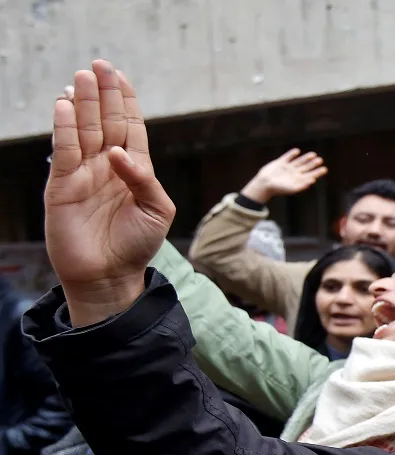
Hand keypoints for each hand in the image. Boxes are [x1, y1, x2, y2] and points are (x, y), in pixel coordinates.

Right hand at [46, 60, 175, 326]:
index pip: (130, 126)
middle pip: (106, 121)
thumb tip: (120, 154)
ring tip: (81, 77)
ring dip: (82, 103)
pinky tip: (63, 105)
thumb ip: (146, 179)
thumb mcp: (158, 210)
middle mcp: (107, 166)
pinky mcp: (62, 186)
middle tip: (99, 65)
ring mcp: (84, 174)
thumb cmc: (138, 245)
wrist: (111, 275)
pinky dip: (64, 128)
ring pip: (84, 130)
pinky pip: (63, 151)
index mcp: (135, 169)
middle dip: (104, 93)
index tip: (121, 76)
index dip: (126, 101)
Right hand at [240, 148, 326, 203]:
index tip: (325, 169)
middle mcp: (294, 173)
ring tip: (313, 154)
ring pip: (299, 161)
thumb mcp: (291, 188)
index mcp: (298, 180)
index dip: (318, 172)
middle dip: (313, 164)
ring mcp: (287, 168)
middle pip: (306, 168)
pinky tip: (297, 151)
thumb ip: (302, 185)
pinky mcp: (280, 163)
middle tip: (320, 160)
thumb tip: (313, 180)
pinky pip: (287, 157)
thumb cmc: (278, 189)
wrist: (264, 184)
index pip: (310, 175)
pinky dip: (292, 154)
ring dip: (306, 158)